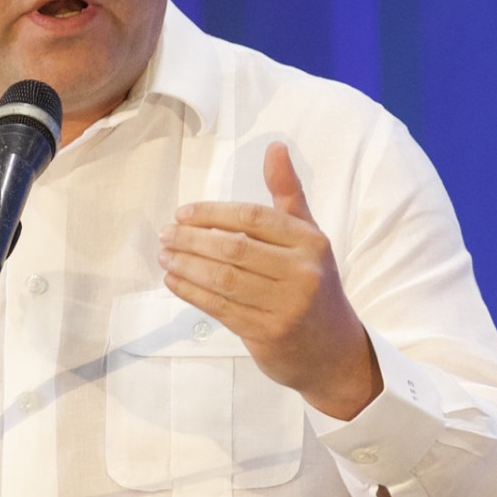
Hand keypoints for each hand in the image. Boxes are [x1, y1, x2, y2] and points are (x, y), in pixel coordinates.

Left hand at [158, 141, 380, 420]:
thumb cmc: (313, 284)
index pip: (254, 218)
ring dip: (186, 266)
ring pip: (223, 279)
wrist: (332, 350)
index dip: (213, 213)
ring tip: (164, 255)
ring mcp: (286, 306)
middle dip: (192, 240)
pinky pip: (220, 308)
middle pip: (234, 249)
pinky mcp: (267, 334)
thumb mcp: (308, 237)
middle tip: (165, 234)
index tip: (182, 214)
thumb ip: (288, 194)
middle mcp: (302, 273)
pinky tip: (174, 280)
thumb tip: (274, 145)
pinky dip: (191, 292)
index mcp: (311, 243)